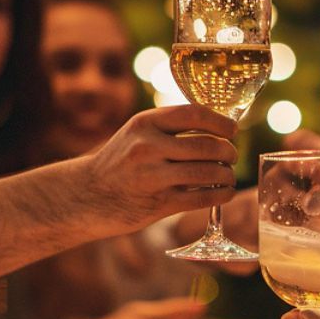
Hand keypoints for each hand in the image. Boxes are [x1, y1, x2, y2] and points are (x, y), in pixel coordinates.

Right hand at [77, 105, 237, 232]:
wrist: (87, 196)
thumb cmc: (120, 162)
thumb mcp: (136, 133)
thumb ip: (168, 127)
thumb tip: (216, 126)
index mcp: (145, 123)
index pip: (194, 114)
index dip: (221, 122)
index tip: (232, 130)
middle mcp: (148, 147)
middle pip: (207, 146)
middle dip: (228, 152)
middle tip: (231, 156)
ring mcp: (153, 176)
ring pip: (209, 173)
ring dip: (227, 175)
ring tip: (228, 176)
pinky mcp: (159, 204)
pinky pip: (202, 198)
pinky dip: (221, 195)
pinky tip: (224, 193)